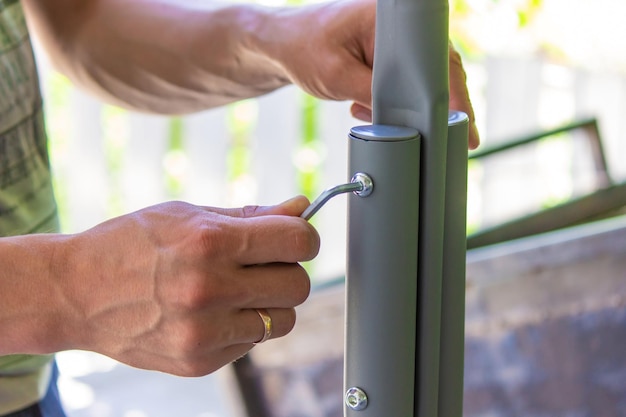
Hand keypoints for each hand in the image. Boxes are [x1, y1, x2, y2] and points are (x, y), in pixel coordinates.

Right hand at [54, 196, 318, 375]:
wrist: (75, 292)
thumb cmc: (131, 244)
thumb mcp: (187, 215)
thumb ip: (250, 216)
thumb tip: (300, 208)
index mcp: (208, 242)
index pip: (297, 241)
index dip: (304, 236)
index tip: (295, 238)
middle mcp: (209, 289)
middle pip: (298, 285)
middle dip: (288, 271)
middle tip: (262, 264)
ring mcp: (204, 332)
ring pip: (283, 320)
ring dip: (270, 303)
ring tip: (236, 290)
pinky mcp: (199, 361)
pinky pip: (252, 342)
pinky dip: (242, 326)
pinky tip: (211, 312)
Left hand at [262, 0, 478, 148]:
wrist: (282, 45)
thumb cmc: (304, 50)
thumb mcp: (337, 76)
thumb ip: (373, 94)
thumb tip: (407, 121)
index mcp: (390, 17)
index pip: (436, 56)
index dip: (451, 92)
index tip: (459, 122)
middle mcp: (401, 23)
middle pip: (440, 68)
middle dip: (434, 106)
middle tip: (436, 135)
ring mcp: (397, 38)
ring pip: (424, 79)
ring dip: (407, 106)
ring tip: (363, 109)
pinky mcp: (390, 54)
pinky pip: (406, 81)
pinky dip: (393, 101)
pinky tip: (362, 106)